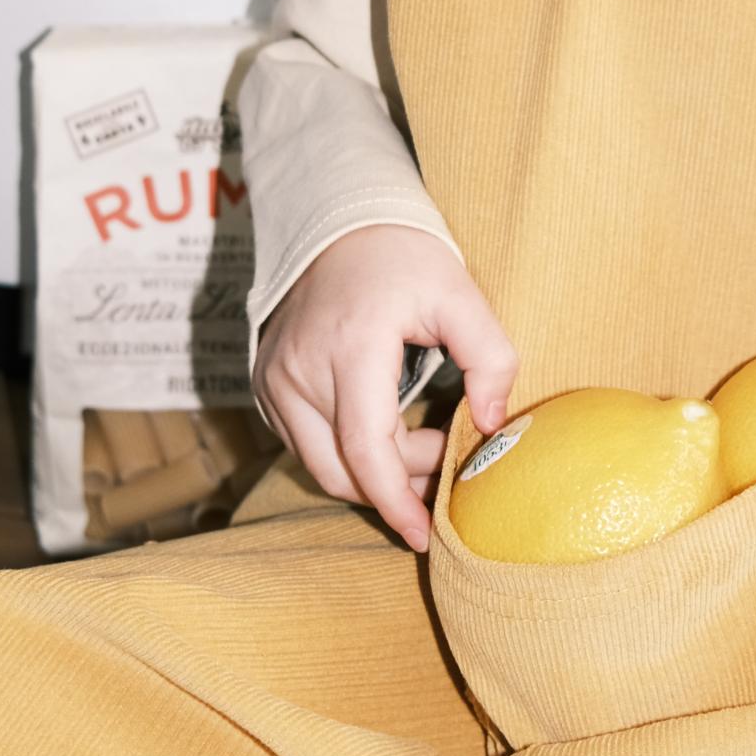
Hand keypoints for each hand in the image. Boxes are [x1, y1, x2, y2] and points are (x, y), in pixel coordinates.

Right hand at [251, 225, 518, 550]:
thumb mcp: (461, 294)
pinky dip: (346, 453)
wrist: (339, 223)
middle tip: (444, 467)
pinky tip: (386, 435)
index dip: (396, 501)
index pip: (367, 450)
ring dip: (373, 470)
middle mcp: (298, 371)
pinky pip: (304, 444)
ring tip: (422, 445)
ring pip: (321, 464)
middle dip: (397, 486)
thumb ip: (490, 358)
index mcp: (350, 348)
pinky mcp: (264, 386)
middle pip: (342, 471)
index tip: (425, 532)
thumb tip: (489, 424)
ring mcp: (273, 381)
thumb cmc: (404, 258)